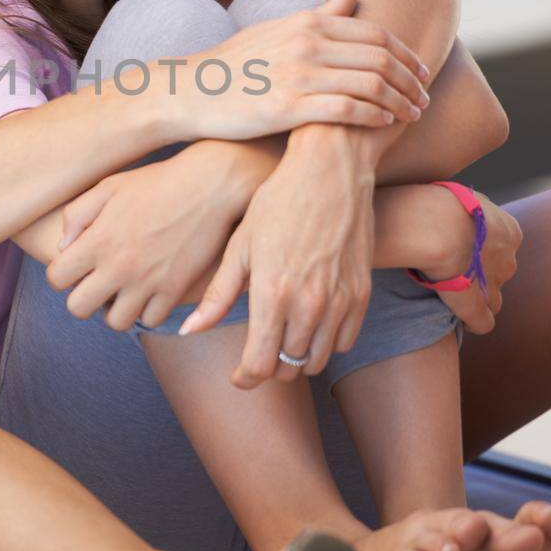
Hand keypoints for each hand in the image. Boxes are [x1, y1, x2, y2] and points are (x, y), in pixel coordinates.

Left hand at [45, 142, 270, 330]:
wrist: (211, 185)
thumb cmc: (157, 182)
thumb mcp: (109, 186)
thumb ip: (77, 215)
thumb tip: (62, 248)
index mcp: (98, 240)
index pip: (56, 278)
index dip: (62, 273)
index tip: (76, 265)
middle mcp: (119, 266)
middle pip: (78, 308)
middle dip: (82, 297)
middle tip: (97, 281)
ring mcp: (148, 282)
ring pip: (115, 322)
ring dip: (115, 308)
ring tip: (123, 288)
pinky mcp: (175, 290)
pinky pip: (151, 320)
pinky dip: (147, 310)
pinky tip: (149, 290)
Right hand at [165, 0, 428, 143]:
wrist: (190, 91)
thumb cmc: (236, 63)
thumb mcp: (278, 28)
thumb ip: (321, 13)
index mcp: (306, 22)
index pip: (375, 33)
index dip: (406, 52)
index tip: (422, 71)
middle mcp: (306, 44)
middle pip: (380, 58)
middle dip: (410, 80)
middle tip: (425, 97)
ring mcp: (297, 75)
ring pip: (369, 84)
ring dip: (399, 101)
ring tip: (411, 115)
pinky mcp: (287, 107)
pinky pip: (345, 110)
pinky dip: (372, 116)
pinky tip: (384, 124)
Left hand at [176, 135, 376, 386]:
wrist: (330, 172)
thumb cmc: (277, 202)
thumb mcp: (239, 246)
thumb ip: (217, 295)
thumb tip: (188, 330)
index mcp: (271, 295)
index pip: (259, 366)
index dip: (245, 378)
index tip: (238, 376)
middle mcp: (309, 306)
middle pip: (288, 368)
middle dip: (269, 365)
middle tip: (257, 350)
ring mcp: (340, 302)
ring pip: (317, 360)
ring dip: (297, 358)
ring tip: (282, 337)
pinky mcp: (362, 294)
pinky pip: (345, 341)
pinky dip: (326, 342)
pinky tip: (310, 323)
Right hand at [413, 185, 523, 334]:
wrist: (440, 226)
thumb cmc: (444, 204)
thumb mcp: (465, 195)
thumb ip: (471, 209)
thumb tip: (463, 208)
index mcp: (510, 232)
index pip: (501, 247)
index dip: (480, 251)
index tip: (460, 249)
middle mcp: (508, 260)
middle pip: (498, 273)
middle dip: (480, 275)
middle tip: (452, 271)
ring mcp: (495, 286)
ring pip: (492, 299)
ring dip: (476, 299)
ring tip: (451, 295)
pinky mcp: (478, 307)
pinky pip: (483, 323)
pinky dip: (473, 323)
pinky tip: (458, 319)